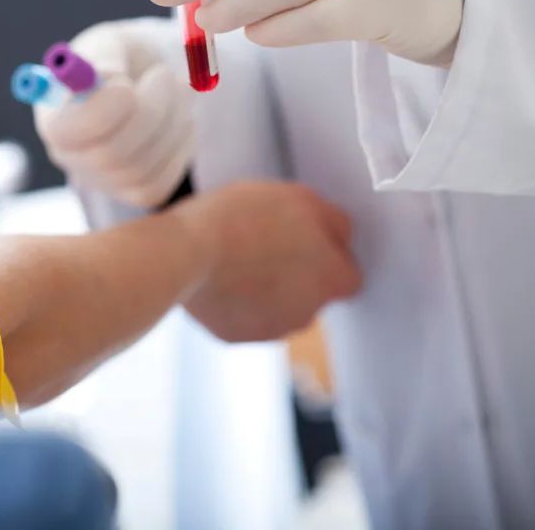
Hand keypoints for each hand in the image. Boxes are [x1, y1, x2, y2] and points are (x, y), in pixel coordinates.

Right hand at [34, 18, 195, 208]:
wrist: (143, 77)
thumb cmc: (120, 57)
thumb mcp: (109, 43)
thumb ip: (104, 57)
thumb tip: (108, 79)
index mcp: (54, 116)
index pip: (65, 132)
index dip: (100, 112)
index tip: (126, 84)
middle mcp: (69, 155)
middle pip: (110, 154)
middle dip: (150, 111)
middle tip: (166, 75)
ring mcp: (101, 179)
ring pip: (142, 168)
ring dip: (173, 121)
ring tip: (180, 88)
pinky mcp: (133, 192)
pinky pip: (161, 181)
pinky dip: (180, 146)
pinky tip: (180, 120)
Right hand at [170, 182, 360, 341]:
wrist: (187, 252)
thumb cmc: (243, 219)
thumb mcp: (300, 197)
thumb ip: (332, 221)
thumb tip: (340, 236)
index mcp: (332, 279)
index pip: (347, 276)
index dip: (328, 257)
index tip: (304, 241)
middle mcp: (308, 314)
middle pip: (310, 295)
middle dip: (293, 276)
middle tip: (263, 244)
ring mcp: (270, 330)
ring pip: (276, 309)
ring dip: (263, 290)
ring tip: (233, 259)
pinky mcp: (234, 337)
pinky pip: (241, 318)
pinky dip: (233, 303)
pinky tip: (215, 277)